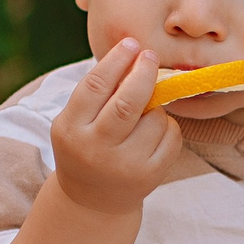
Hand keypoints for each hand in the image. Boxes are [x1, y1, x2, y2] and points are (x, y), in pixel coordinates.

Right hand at [49, 37, 182, 215]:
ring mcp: (124, 165)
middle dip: (144, 73)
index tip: (131, 43)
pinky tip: (153, 134)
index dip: (117, 60)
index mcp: (72, 129)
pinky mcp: (149, 176)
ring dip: (155, 108)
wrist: (92, 200)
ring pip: (155, 118)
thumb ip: (99, 92)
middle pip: (129, 101)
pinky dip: (168, 127)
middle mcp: (96, 148)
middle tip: (150, 56)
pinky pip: (172, 136)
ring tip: (142, 117)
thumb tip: (135, 52)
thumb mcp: (77, 120)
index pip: (96, 86)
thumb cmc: (87, 146)